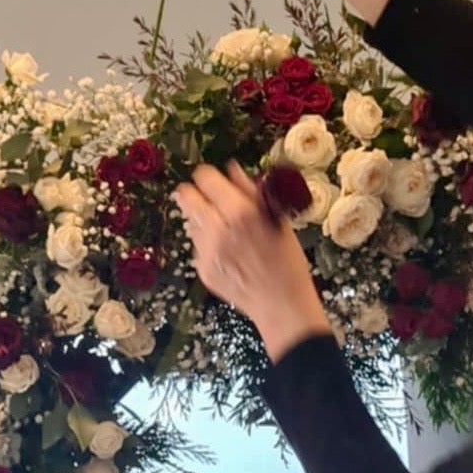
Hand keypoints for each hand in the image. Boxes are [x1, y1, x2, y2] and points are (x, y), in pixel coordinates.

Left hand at [172, 161, 333, 360]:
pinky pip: (197, 244)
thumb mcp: (277, 219)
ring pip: (190, 221)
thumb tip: (232, 169)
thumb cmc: (287, 260)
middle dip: (195, 193)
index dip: (208, 175)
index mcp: (239, 212)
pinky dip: (208, 242)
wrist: (281, 303)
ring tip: (226, 230)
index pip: (204, 178)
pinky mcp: (201, 269)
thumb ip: (250, 191)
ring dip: (202, 219)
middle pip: (185, 196)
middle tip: (208, 199)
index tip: (213, 179)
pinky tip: (228, 252)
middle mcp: (217, 230)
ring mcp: (205, 252)